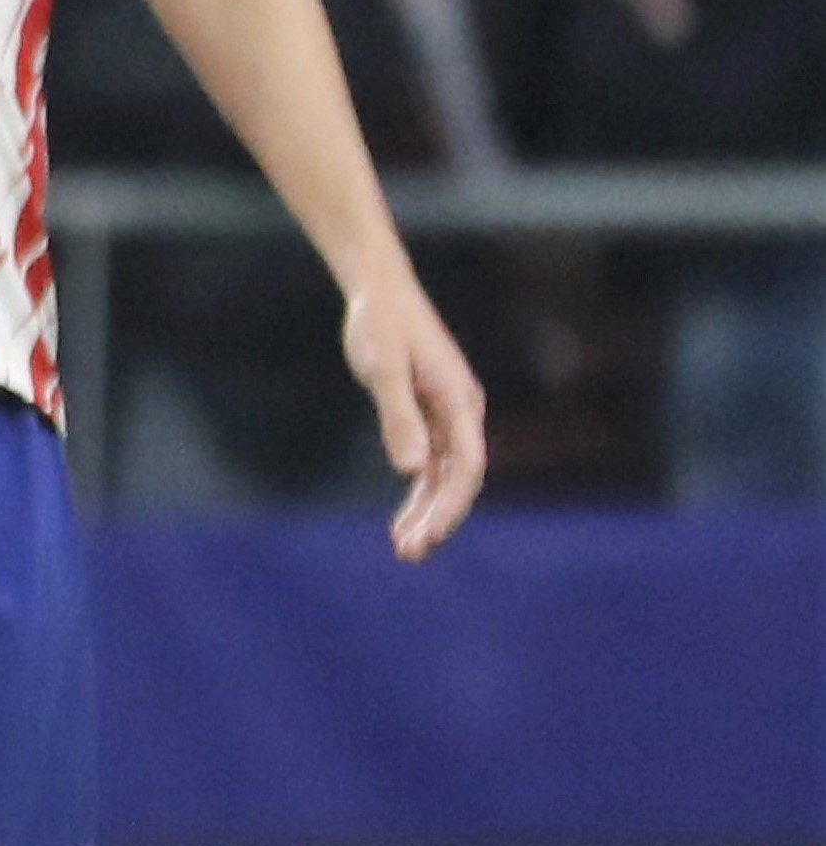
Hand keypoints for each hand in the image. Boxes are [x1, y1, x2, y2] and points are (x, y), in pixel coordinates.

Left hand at [340, 271, 486, 561]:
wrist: (379, 291)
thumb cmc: (380, 324)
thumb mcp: (382, 368)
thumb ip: (398, 417)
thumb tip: (411, 470)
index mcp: (460, 402)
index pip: (466, 467)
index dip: (450, 506)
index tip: (428, 536)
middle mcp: (462, 412)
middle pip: (458, 478)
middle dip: (437, 518)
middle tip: (409, 554)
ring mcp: (449, 415)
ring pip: (445, 475)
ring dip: (428, 512)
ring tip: (405, 549)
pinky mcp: (431, 414)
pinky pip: (432, 463)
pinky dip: (420, 492)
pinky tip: (404, 519)